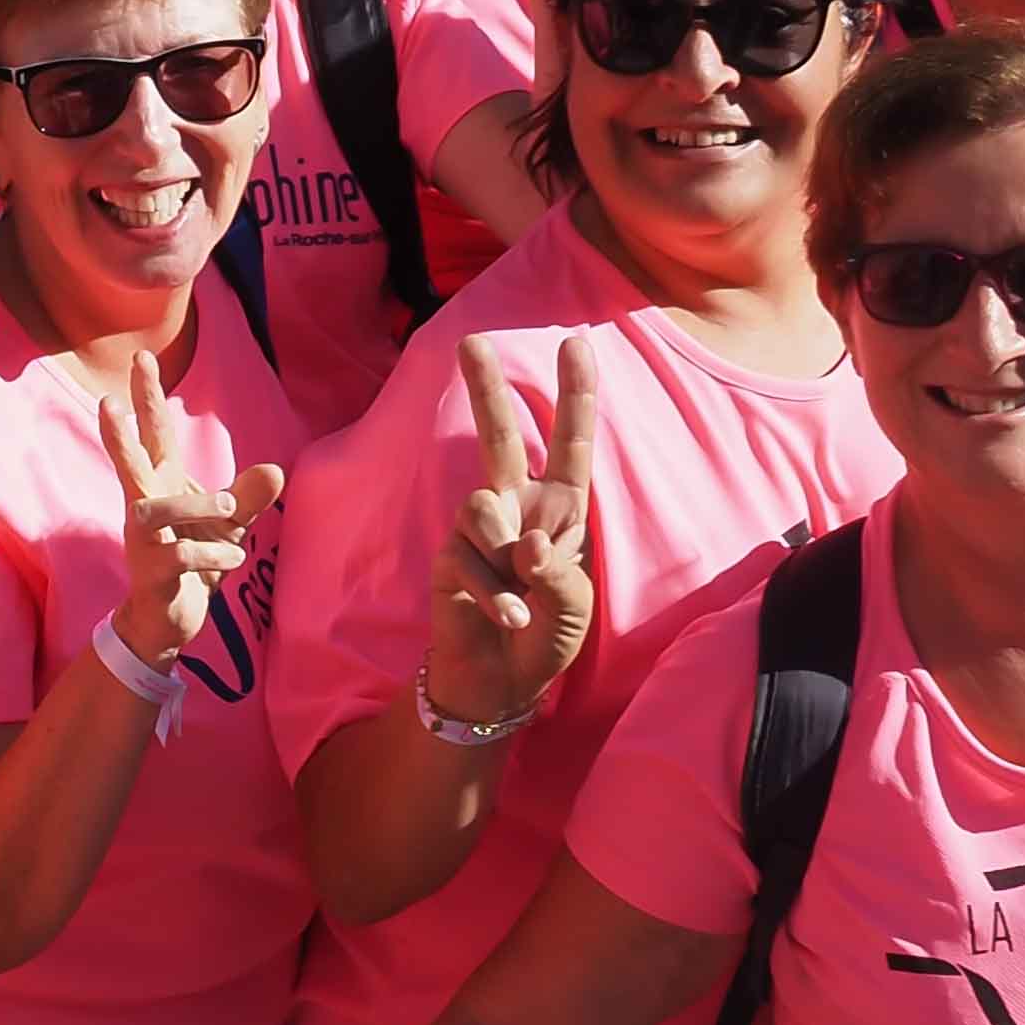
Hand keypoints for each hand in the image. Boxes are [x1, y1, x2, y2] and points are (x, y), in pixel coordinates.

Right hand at [97, 347, 283, 666]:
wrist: (169, 618)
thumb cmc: (195, 561)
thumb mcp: (230, 525)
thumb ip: (249, 497)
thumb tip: (274, 469)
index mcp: (162, 485)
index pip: (154, 435)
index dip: (147, 397)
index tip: (142, 357)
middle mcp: (145, 506)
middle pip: (128, 463)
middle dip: (118, 433)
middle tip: (106, 401)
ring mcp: (142, 540)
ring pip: (155, 510)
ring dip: (195, 505)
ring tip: (230, 509)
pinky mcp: (150, 572)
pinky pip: (181, 555)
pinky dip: (214, 554)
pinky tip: (232, 560)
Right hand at [423, 333, 599, 731]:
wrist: (501, 683)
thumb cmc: (547, 636)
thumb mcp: (574, 604)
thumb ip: (557, 570)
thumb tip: (522, 543)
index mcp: (560, 509)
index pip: (570, 443)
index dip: (575, 394)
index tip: (575, 341)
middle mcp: (516, 507)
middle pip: (497, 437)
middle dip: (484, 388)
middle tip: (470, 341)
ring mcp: (478, 532)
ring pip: (482, 508)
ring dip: (506, 559)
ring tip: (522, 601)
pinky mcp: (448, 560)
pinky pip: (468, 561)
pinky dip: (496, 596)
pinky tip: (509, 619)